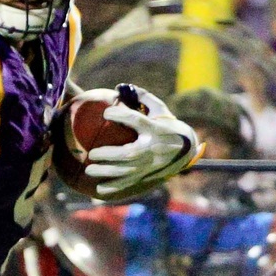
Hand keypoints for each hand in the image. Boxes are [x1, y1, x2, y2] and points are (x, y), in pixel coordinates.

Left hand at [83, 88, 198, 196]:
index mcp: (155, 129)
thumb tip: (120, 86)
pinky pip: (129, 183)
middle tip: (92, 154)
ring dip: (106, 172)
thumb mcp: (159, 109)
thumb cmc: (167, 126)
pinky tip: (99, 189)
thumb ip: (142, 98)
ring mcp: (150, 165)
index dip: (121, 115)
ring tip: (89, 170)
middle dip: (108, 155)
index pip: (137, 120)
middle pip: (127, 153)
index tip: (106, 112)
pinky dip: (114, 187)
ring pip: (126, 171)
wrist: (187, 149)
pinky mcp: (148, 175)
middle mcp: (152, 148)